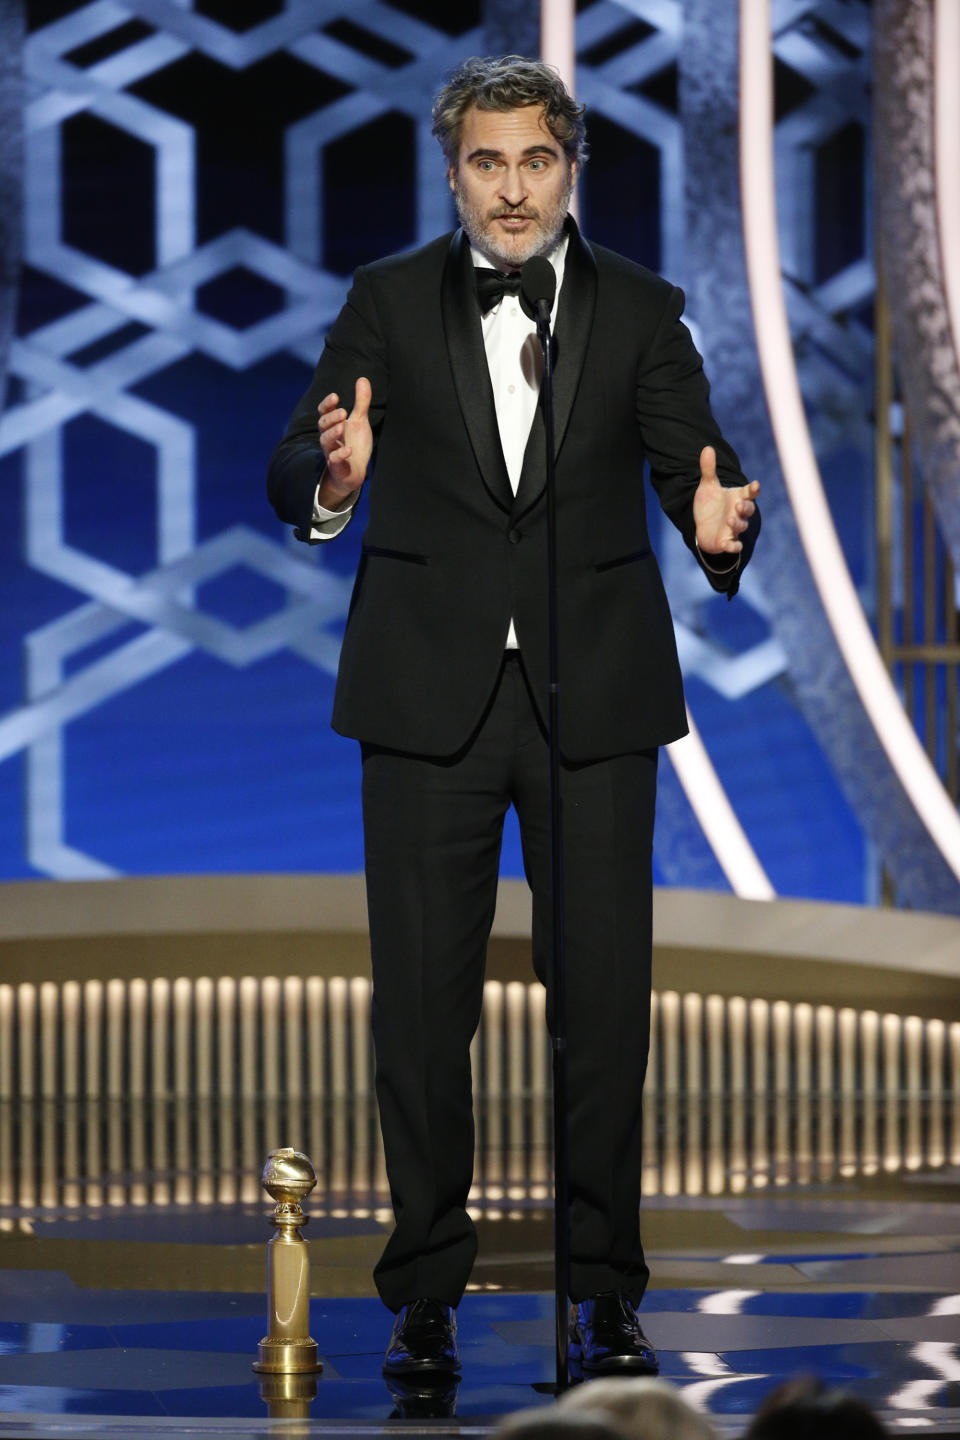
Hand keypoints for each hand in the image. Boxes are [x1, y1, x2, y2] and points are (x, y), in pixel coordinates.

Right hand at [317, 377, 372, 507]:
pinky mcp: (337, 466)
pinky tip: (349, 450)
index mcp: (333, 425)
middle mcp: (329, 438)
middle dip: (331, 418)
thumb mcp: (360, 421)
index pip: (324, 412)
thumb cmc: (354, 444)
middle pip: (323, 426)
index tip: (335, 397)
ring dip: (332, 433)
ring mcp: (331, 452)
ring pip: (325, 442)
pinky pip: (335, 460)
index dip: (327, 404)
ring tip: (342, 426)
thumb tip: (363, 378)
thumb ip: (361, 402)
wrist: (355, 472)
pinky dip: (340, 455)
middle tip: (342, 412)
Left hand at [693, 446, 758, 553]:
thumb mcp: (707, 486)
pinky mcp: (726, 542)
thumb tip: (707, 447)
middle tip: (738, 505)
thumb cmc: (710, 505)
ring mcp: (733, 528)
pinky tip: (729, 545)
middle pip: (749, 510)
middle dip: (746, 508)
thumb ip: (708, 469)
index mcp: (737, 497)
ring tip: (730, 519)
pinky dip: (733, 546)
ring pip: (742, 526)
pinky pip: (734, 546)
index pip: (749, 492)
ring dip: (738, 523)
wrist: (702, 526)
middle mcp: (738, 513)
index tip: (755, 485)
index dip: (753, 489)